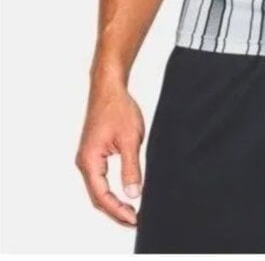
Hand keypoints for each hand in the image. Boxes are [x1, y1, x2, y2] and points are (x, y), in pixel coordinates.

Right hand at [76, 80, 144, 225]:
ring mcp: (87, 159)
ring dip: (113, 202)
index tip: (135, 219)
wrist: (109, 89)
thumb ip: (131, 167)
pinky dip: (111, 191)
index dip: (118, 211)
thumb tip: (134, 194)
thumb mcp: (130, 139)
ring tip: (131, 213)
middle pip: (97, 197)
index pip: (102, 196)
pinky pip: (100, 179)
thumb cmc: (118, 108)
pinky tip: (124, 194)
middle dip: (116, 211)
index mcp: (89, 161)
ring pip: (98, 189)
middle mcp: (84, 163)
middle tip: (136, 221)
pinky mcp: (93, 154)